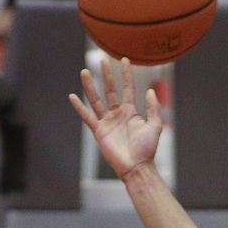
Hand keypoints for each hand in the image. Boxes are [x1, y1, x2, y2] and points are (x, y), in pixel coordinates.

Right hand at [68, 57, 162, 180]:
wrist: (137, 166)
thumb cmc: (147, 149)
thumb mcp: (154, 126)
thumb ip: (153, 108)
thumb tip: (149, 90)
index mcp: (131, 112)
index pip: (127, 88)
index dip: (126, 74)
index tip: (124, 60)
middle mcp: (117, 114)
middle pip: (110, 90)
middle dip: (107, 75)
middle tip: (102, 60)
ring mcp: (107, 122)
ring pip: (96, 100)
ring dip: (90, 86)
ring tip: (85, 71)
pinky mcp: (99, 131)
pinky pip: (87, 117)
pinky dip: (79, 107)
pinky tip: (72, 96)